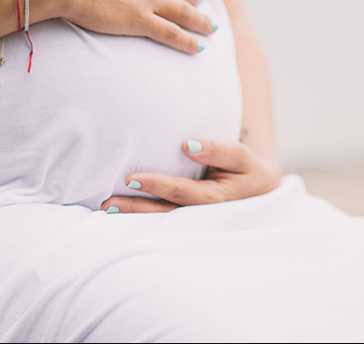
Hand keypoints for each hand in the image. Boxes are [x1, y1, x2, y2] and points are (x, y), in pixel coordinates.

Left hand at [100, 139, 281, 212]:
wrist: (256, 185)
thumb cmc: (246, 166)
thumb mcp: (240, 156)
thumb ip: (218, 150)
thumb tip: (188, 145)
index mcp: (218, 199)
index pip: (184, 193)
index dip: (159, 186)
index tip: (132, 178)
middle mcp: (203, 214)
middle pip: (166, 212)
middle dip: (137, 209)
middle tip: (109, 202)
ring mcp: (192, 218)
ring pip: (161, 218)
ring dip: (134, 214)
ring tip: (107, 207)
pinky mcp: (183, 214)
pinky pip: (160, 215)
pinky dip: (139, 214)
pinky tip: (116, 210)